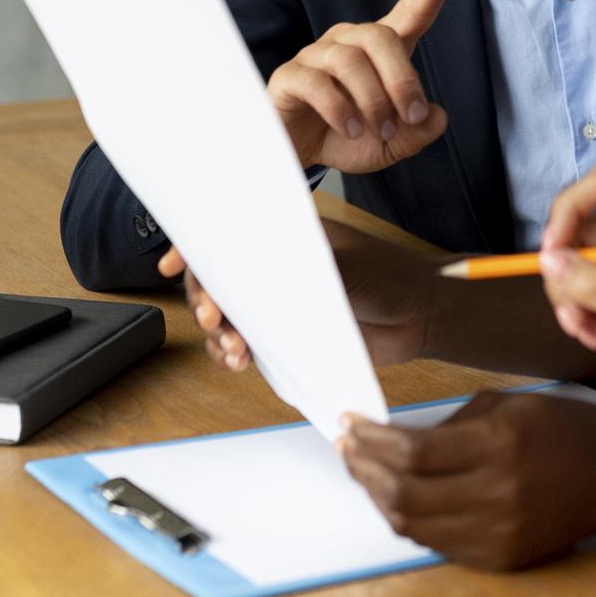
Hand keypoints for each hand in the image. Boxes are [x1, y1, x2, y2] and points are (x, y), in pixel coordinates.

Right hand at [160, 222, 442, 372]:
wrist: (422, 316)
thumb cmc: (392, 276)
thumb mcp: (345, 266)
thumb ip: (299, 269)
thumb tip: (252, 270)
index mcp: (284, 234)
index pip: (228, 234)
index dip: (196, 248)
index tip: (174, 264)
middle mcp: (274, 266)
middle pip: (218, 278)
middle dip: (205, 299)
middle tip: (214, 319)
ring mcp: (278, 301)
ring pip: (228, 316)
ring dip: (219, 334)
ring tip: (233, 351)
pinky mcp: (286, 335)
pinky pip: (247, 343)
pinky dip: (233, 354)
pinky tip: (237, 362)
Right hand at [267, 0, 458, 173]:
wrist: (301, 155)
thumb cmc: (347, 137)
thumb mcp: (391, 143)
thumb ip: (418, 132)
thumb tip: (436, 116)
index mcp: (379, 51)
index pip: (408, 12)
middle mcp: (348, 44)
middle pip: (380, 36)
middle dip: (402, 78)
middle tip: (411, 117)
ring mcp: (316, 57)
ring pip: (350, 61)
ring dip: (373, 101)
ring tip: (381, 131)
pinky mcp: (289, 77)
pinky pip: (316, 82)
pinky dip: (340, 110)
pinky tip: (351, 129)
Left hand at [336, 390, 595, 569]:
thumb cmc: (561, 428)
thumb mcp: (507, 405)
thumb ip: (449, 426)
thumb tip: (392, 442)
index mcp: (500, 445)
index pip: (413, 451)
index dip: (371, 440)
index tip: (349, 425)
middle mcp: (498, 494)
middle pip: (404, 494)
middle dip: (364, 470)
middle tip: (348, 450)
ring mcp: (499, 533)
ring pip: (413, 526)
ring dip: (379, 498)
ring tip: (365, 474)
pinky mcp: (501, 558)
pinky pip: (438, 544)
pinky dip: (411, 521)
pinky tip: (399, 498)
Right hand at [536, 169, 595, 464]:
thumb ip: (595, 288)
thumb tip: (549, 259)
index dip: (568, 211)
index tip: (552, 254)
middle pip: (581, 228)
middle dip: (564, 269)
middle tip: (569, 310)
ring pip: (579, 261)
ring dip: (570, 297)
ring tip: (584, 332)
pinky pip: (588, 287)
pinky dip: (581, 310)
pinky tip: (593, 337)